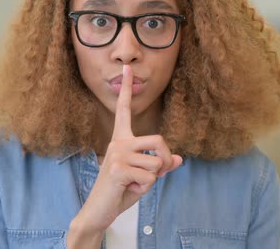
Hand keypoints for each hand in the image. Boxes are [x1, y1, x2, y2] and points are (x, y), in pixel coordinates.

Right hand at [73, 64, 182, 232]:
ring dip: (152, 179)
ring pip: (156, 164)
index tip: (126, 68)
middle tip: (156, 174)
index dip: (127, 89)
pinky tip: (128, 189)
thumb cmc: (121, 190)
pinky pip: (149, 177)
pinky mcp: (118, 169)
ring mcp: (117, 154)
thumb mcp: (143, 176)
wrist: (99, 210)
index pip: (124, 110)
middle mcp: (118, 142)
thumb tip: (180, 159)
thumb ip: (159, 166)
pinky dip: (144, 188)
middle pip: (159, 141)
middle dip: (165, 161)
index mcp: (121, 139)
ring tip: (133, 183)